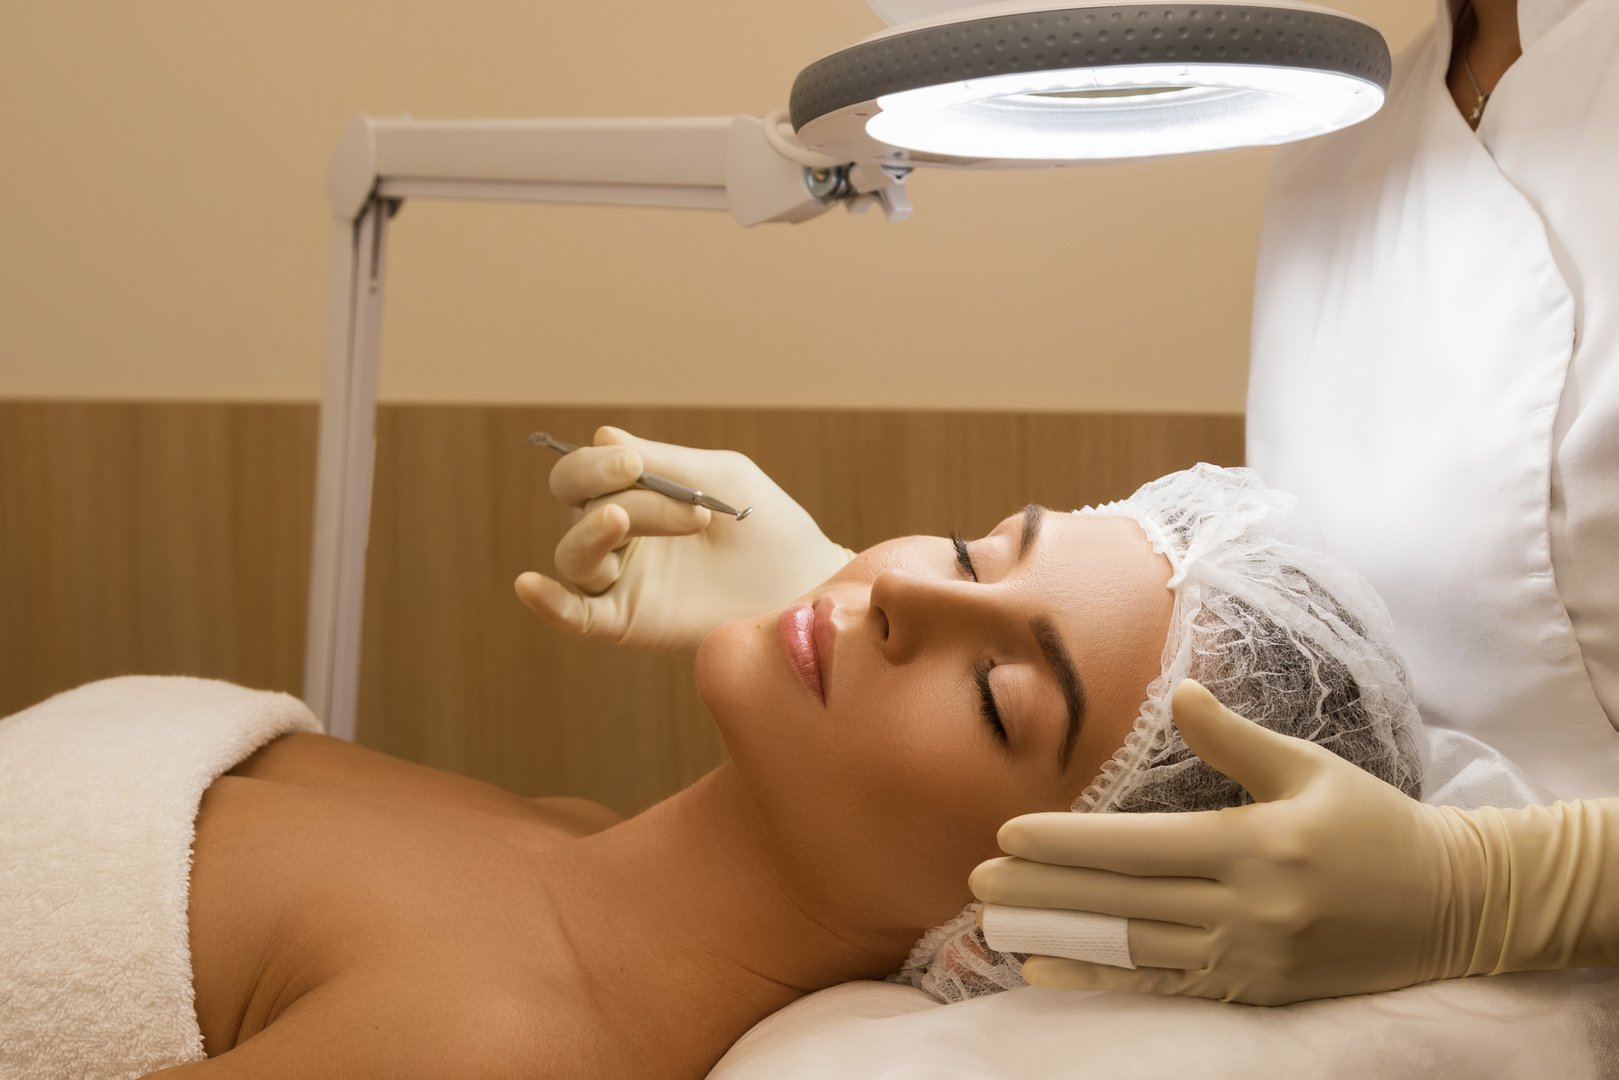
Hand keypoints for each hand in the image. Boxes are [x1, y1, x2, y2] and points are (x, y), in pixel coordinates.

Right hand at [514, 426, 854, 649]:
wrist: (803, 584)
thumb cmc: (768, 527)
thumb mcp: (720, 479)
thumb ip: (662, 461)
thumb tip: (600, 437)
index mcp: (639, 496)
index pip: (589, 473)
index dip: (597, 463)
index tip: (632, 461)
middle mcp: (623, 537)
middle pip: (576, 504)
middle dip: (595, 483)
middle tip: (637, 476)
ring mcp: (623, 580)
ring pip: (575, 553)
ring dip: (596, 531)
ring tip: (626, 518)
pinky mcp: (628, 620)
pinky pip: (576, 615)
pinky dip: (549, 603)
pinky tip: (529, 586)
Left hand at [970, 680, 1490, 1005]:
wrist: (1454, 904)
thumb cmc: (1374, 823)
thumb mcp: (1309, 768)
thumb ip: (1236, 739)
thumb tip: (1177, 692)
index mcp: (1257, 845)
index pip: (1140, 846)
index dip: (1069, 844)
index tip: (1008, 836)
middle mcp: (1249, 908)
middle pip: (1125, 900)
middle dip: (1044, 891)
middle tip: (975, 884)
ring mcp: (1251, 958)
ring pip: (1136, 948)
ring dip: (1060, 936)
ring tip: (994, 926)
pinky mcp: (1257, 991)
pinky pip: (1165, 988)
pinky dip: (1103, 980)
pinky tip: (1050, 971)